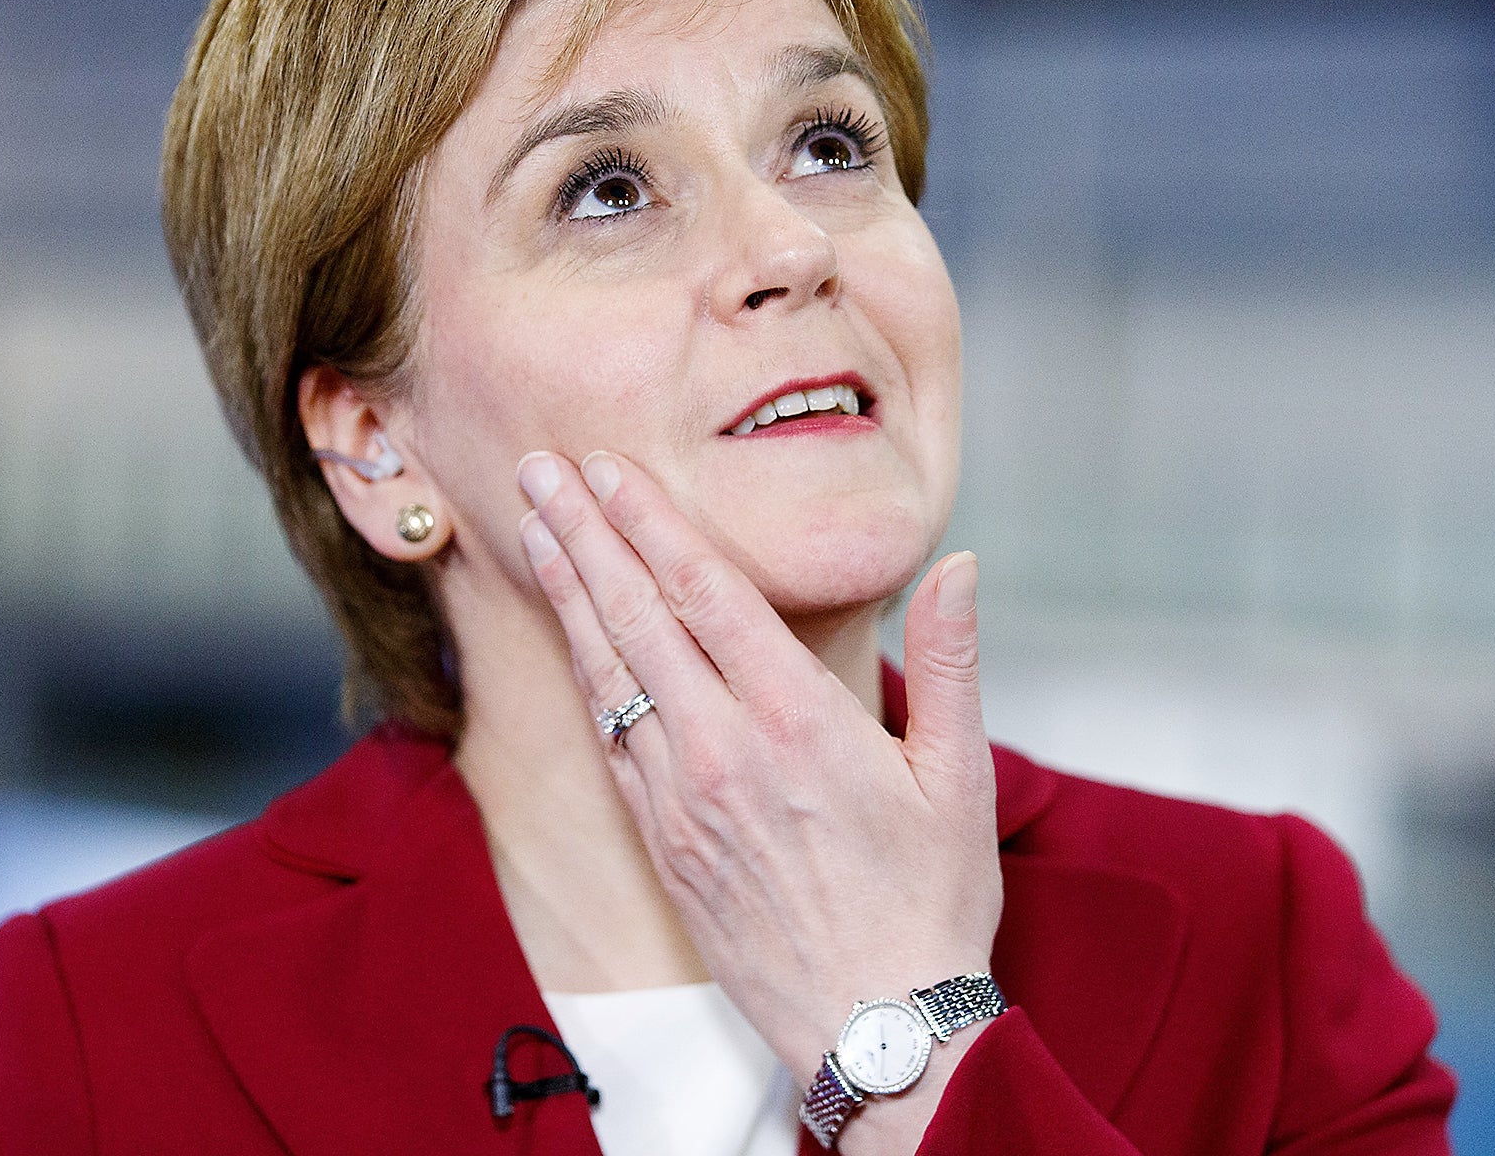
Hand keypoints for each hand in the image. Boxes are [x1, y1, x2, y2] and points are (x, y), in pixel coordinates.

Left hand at [516, 449, 1003, 1151]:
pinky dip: (583, 671)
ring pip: (608, 671)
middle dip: (584, 534)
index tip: (609, 468)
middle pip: (636, 616)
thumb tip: (961, 565)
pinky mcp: (661, 839)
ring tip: (532, 526)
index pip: (705, 593)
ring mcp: (681, 797)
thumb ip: (950, 661)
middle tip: (539, 469)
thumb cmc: (929, 899)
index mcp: (799, 721)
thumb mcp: (962, 775)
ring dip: (568, 591)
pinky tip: (569, 632)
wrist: (876, 1027)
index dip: (650, 521)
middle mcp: (725, 749)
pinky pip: (610, 736)